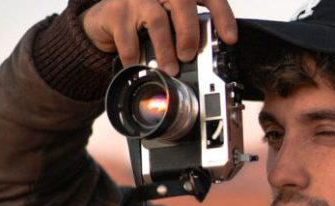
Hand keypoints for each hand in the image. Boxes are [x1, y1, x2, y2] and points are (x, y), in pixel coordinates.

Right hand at [81, 0, 237, 75]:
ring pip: (157, 20)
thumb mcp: (170, 23)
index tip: (230, 38)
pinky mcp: (116, 11)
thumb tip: (207, 59)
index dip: (222, 15)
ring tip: (170, 69)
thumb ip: (187, 32)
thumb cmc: (143, 22)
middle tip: (189, 55)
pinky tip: (139, 66)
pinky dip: (136, 57)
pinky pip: (129, 38)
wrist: (104, 21)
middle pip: (182, 2)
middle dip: (190, 32)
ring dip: (166, 49)